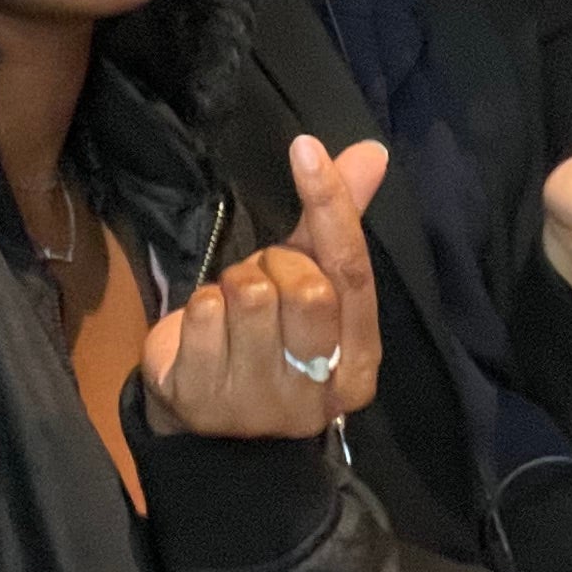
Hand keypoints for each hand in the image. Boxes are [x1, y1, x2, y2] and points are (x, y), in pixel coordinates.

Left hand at [139, 133, 385, 437]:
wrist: (207, 422)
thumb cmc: (269, 341)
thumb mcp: (309, 284)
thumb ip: (337, 223)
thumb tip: (373, 151)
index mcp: (358, 364)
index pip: (353, 273)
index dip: (331, 206)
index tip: (306, 149)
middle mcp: (317, 392)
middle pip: (305, 287)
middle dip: (275, 265)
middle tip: (261, 282)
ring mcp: (259, 403)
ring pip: (250, 295)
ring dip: (232, 285)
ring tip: (232, 310)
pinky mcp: (202, 400)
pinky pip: (202, 314)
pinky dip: (198, 307)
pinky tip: (205, 332)